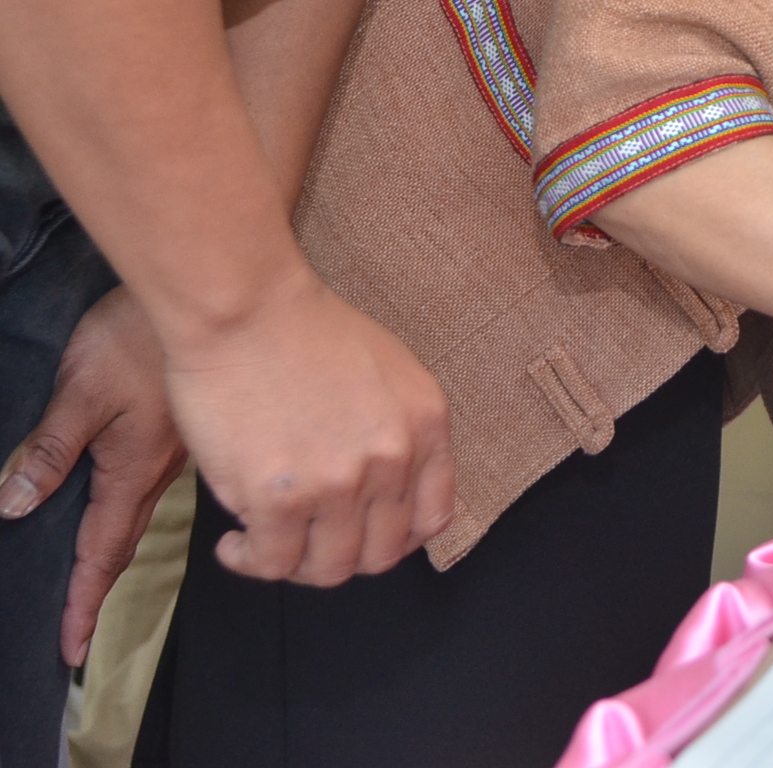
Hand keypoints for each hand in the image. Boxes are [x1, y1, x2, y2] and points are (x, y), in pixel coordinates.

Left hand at [0, 287, 186, 664]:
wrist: (214, 297)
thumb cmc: (138, 337)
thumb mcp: (81, 391)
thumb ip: (50, 450)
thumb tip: (15, 506)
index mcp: (132, 470)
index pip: (100, 552)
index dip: (82, 601)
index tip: (70, 648)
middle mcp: (160, 471)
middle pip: (125, 544)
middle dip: (99, 588)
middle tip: (79, 630)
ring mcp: (179, 451)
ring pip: (143, 516)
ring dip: (118, 553)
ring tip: (99, 578)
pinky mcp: (186, 430)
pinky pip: (158, 486)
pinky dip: (138, 513)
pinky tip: (134, 505)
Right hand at [163, 267, 454, 585]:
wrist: (246, 308)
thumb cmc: (303, 331)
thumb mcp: (389, 373)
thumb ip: (398, 430)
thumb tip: (385, 490)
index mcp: (426, 425)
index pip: (432, 519)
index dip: (394, 540)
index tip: (359, 535)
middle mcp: (393, 458)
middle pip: (380, 554)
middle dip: (340, 555)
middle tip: (306, 542)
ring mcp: (339, 482)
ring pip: (329, 569)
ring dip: (295, 565)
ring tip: (267, 542)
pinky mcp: (279, 497)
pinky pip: (273, 563)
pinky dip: (251, 561)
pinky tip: (236, 542)